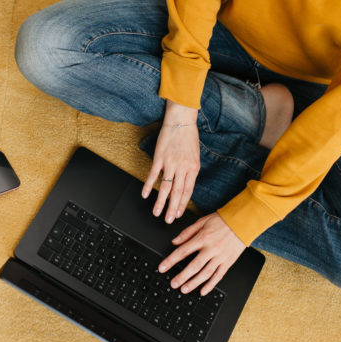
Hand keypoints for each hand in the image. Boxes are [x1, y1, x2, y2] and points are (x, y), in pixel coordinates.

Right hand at [141, 100, 199, 223]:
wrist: (181, 121)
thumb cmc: (189, 137)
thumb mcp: (195, 156)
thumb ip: (190, 172)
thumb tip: (185, 186)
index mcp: (193, 168)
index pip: (188, 191)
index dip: (183, 205)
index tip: (179, 215)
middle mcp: (183, 168)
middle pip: (177, 193)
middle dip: (173, 209)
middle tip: (169, 221)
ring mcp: (170, 163)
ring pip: (165, 187)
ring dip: (160, 202)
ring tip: (156, 213)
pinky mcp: (160, 158)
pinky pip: (153, 175)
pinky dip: (148, 186)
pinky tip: (145, 195)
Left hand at [157, 213, 245, 295]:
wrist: (242, 222)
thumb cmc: (222, 221)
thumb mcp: (202, 221)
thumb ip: (187, 232)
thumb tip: (175, 242)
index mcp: (202, 238)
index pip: (183, 251)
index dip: (171, 260)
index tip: (162, 267)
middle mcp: (211, 249)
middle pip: (194, 266)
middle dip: (182, 276)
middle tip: (173, 284)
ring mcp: (220, 257)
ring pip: (206, 273)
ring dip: (194, 283)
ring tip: (184, 289)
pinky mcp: (228, 262)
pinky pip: (218, 276)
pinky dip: (210, 285)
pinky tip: (203, 291)